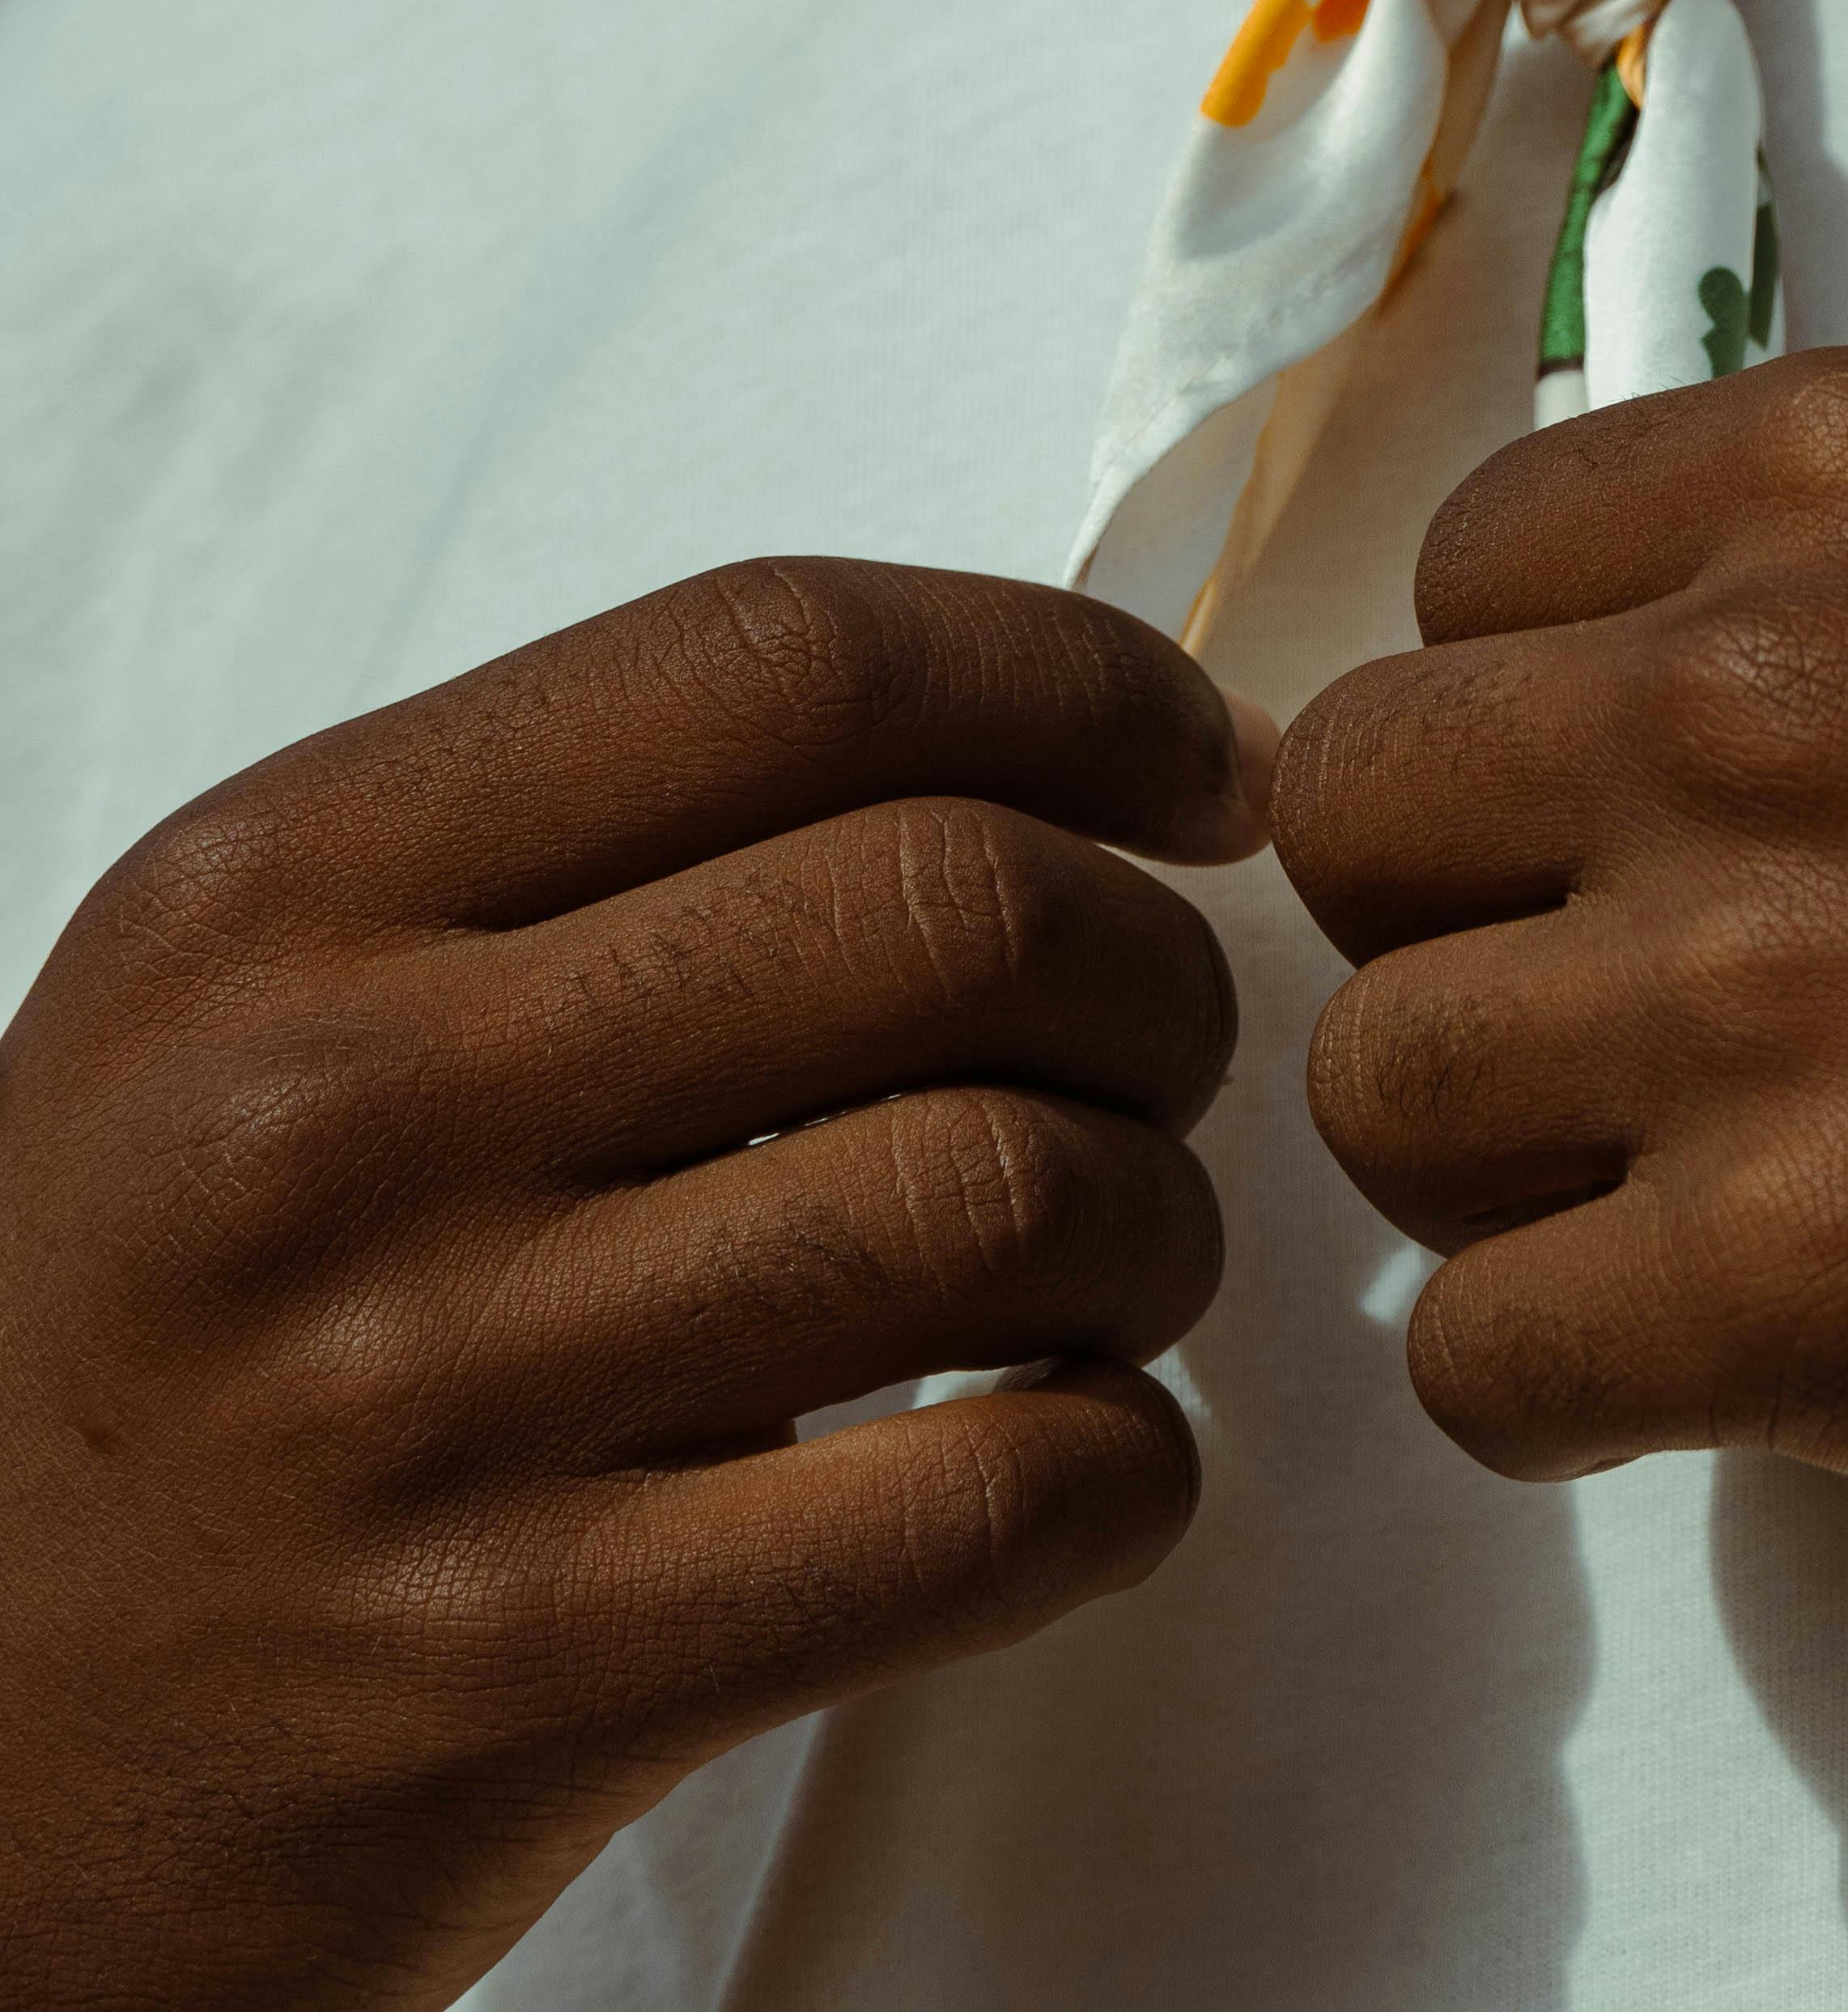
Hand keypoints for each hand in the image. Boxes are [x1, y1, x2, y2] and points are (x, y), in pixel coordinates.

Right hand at [0, 558, 1271, 2011]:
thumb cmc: (172, 1324)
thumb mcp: (261, 994)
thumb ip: (586, 845)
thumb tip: (1040, 743)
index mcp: (281, 884)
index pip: (787, 656)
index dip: (1070, 681)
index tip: (1194, 768)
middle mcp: (334, 1107)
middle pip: (950, 901)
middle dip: (1156, 965)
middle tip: (1162, 1045)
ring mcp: (419, 1399)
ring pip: (1010, 1192)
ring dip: (1160, 1223)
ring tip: (1119, 1260)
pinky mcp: (519, 1673)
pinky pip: (992, 1510)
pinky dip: (1127, 1469)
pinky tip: (1083, 1455)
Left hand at [1274, 349, 1847, 1598]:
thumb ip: (1840, 603)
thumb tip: (1597, 735)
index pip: (1458, 572)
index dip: (1513, 723)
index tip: (1603, 825)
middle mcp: (1766, 680)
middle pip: (1352, 809)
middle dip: (1449, 926)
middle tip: (1603, 1026)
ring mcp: (1764, 979)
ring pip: (1374, 1087)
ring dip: (1489, 1168)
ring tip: (1663, 1203)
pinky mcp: (1805, 1277)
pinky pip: (1473, 1352)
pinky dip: (1550, 1380)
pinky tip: (1702, 1364)